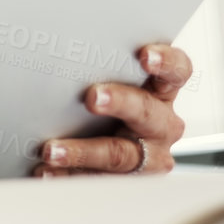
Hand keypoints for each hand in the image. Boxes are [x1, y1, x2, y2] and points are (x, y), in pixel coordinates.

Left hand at [34, 44, 189, 175]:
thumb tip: (57, 41)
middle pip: (146, 111)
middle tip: (91, 97)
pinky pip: (98, 180)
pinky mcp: (128, 182)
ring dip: (83, 151)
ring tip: (52, 150)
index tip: (145, 56)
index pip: (177, 71)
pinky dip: (68, 175)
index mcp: (162, 91)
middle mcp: (162, 123)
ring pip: (121, 154)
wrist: (99, 141)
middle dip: (119, 102)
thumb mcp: (108, 81)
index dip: (166, 62)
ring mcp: (150, 156)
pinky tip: (45, 171)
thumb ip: (98, 66)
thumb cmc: (104, 101)